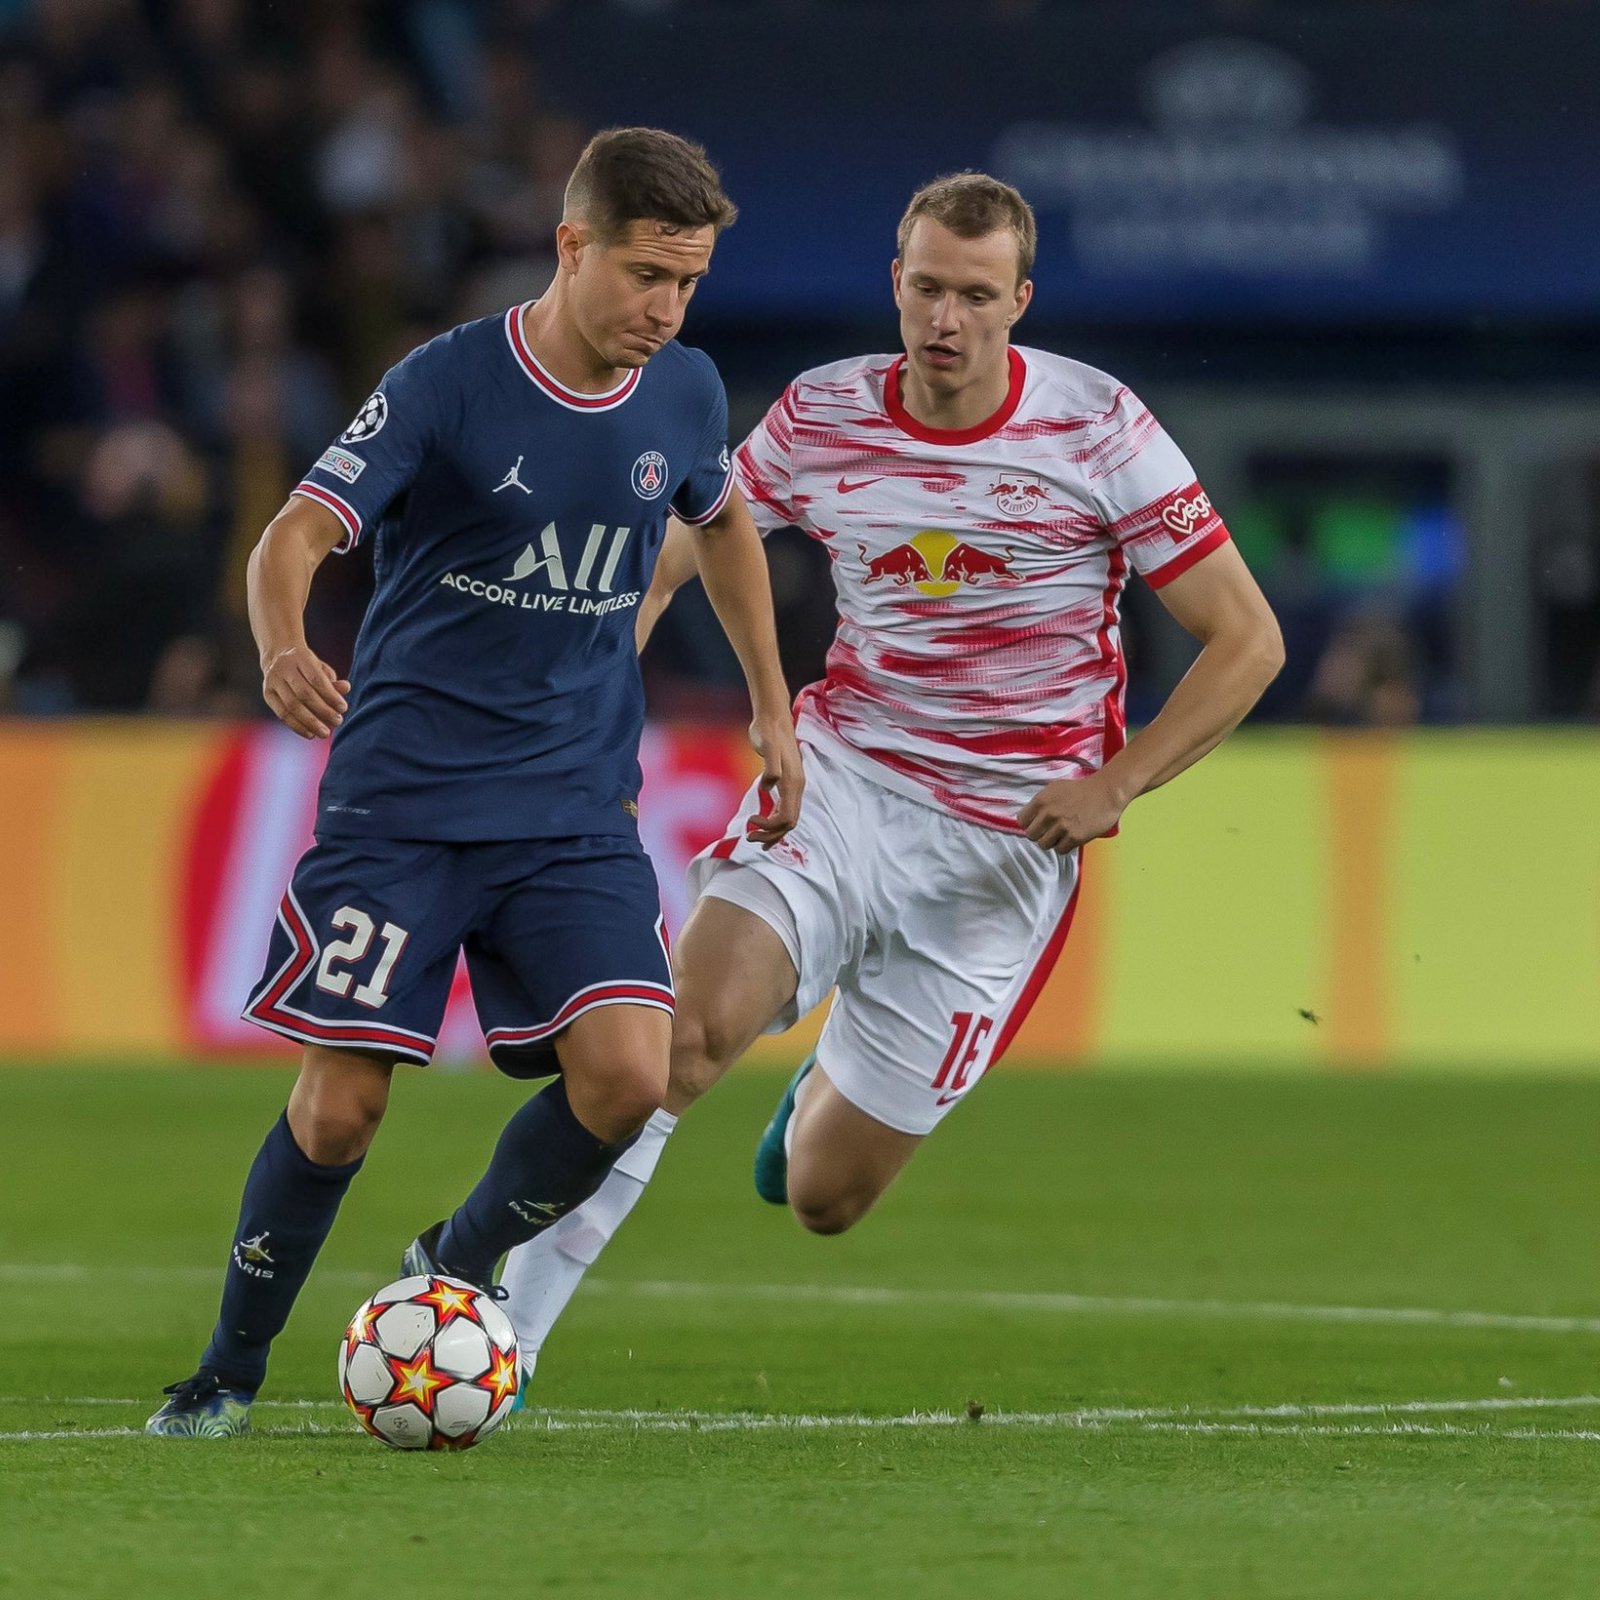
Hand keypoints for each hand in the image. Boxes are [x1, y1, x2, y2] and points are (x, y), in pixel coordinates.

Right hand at [262, 644, 349, 738]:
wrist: (279, 658)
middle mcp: (283, 668)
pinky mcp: (267, 694)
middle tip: (338, 721)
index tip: (343, 708)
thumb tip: (346, 689)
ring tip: (325, 733)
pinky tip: (310, 734)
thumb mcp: (322, 669)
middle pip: (304, 693)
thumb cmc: (308, 668)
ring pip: (291, 706)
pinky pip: (282, 714)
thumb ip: (333, 682)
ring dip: (310, 722)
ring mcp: (272, 681)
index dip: (330, 695)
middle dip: (323, 710)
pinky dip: (297, 726)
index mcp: (300, 657)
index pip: (316, 679)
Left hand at [746, 711, 803, 847]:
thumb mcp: (767, 747)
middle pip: (789, 823)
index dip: (769, 827)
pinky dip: (775, 821)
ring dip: (773, 832)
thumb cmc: (767, 731)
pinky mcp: (787, 781)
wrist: (773, 717)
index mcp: (793, 783)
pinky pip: (786, 809)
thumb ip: (770, 767)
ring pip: (789, 818)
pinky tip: (762, 824)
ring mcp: (794, 785)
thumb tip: (769, 786)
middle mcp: (797, 787)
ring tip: (753, 837)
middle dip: (771, 835)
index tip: (751, 821)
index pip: (787, 818)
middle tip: (749, 838)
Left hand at [1017, 772, 1125, 854]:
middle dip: (1040, 834)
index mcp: (1042, 800)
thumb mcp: (1055, 788)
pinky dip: (1065, 846)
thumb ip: (1040, 803)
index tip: (1037, 824)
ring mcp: (1062, 826)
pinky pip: (1060, 850)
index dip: (1030, 823)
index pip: (1022, 820)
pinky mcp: (1075, 837)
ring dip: (1052, 841)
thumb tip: (1029, 817)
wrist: (1107, 792)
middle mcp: (1049, 813)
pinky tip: (1071, 837)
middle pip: (1031, 835)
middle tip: (1050, 830)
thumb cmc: (1082, 789)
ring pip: (1044, 845)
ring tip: (1061, 834)